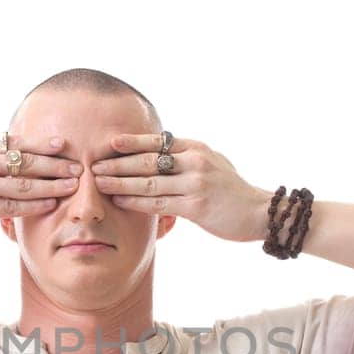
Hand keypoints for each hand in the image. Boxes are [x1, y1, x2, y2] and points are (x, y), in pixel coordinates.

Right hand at [0, 119, 85, 234]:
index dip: (42, 144)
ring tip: (72, 187)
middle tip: (79, 167)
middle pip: (26, 162)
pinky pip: (10, 206)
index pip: (16, 143)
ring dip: (51, 185)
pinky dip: (32, 206)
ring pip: (23, 185)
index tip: (64, 145)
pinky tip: (50, 205)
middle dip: (55, 165)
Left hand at [88, 132, 270, 242]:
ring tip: (100, 182)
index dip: (132, 142)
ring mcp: (195, 184)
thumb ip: (188, 157)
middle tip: (94, 164)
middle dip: (118, 163)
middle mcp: (194, 162)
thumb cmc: (232, 190)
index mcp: (196, 148)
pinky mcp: (195, 206)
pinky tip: (120, 201)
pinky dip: (136, 201)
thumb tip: (162, 149)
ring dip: (120, 182)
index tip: (110, 143)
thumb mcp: (213, 162)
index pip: (158, 141)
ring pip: (149, 182)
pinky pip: (158, 203)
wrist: (259, 211)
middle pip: (148, 160)